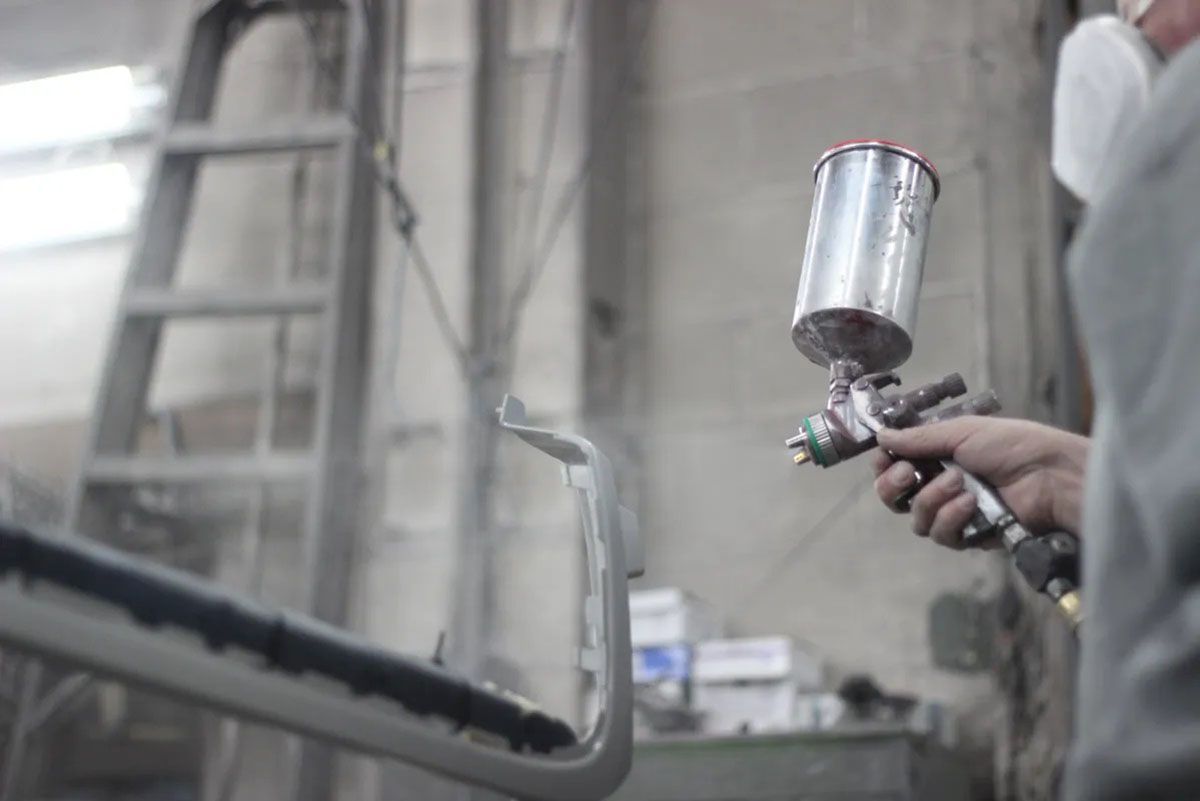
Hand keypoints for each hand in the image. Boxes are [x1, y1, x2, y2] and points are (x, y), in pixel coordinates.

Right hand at [872, 417, 1088, 548]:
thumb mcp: (962, 432)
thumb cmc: (1011, 446)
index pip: (895, 469)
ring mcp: (954, 514)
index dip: (884, 467)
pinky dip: (951, 517)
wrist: (1049, 476)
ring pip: (917, 520)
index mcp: (938, 458)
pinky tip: (970, 503)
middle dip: (893, 486)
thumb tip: (882, 436)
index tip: (884, 459)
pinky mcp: (970, 536)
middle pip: (896, 499)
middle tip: (907, 475)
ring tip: (958, 483)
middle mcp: (941, 487)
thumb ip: (919, 438)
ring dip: (931, 499)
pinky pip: (943, 535)